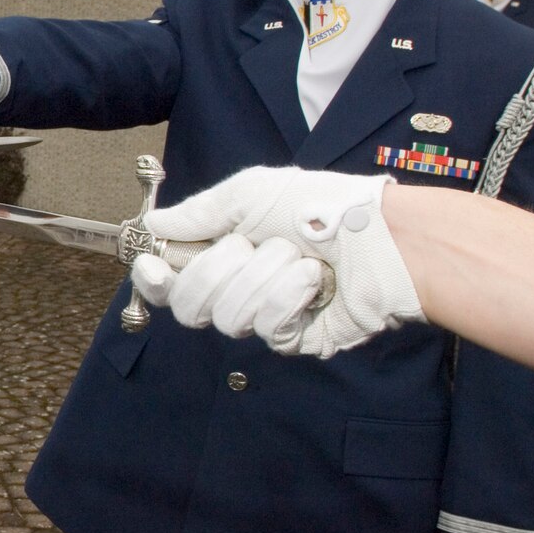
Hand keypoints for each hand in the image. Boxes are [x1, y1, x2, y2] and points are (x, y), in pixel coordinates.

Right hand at [132, 166, 422, 357]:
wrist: (380, 237)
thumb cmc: (322, 208)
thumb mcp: (250, 194)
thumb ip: (197, 213)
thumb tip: (153, 223)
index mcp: (221, 253)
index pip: (168, 281)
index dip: (153, 279)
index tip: (152, 265)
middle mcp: (237, 288)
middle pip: (188, 306)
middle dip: (217, 271)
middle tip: (248, 246)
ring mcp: (264, 316)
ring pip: (229, 317)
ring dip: (265, 277)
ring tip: (300, 258)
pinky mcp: (294, 338)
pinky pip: (267, 328)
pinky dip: (290, 296)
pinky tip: (315, 282)